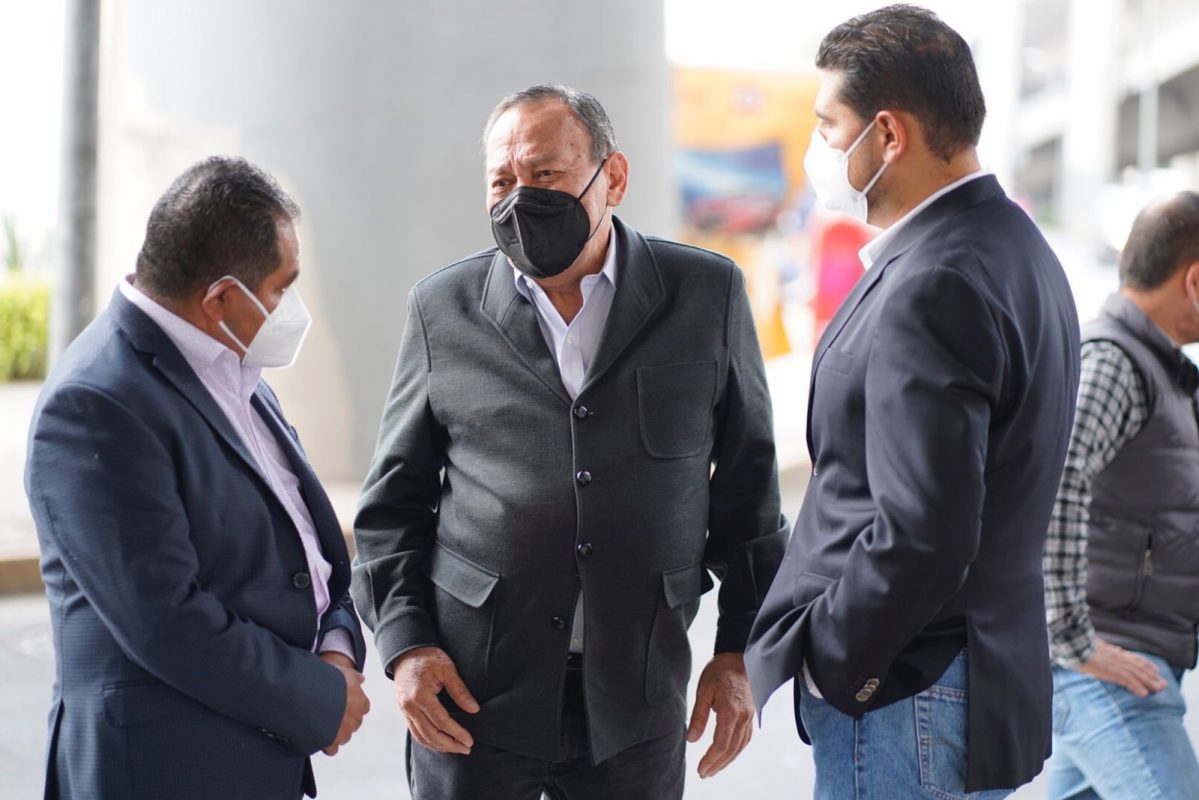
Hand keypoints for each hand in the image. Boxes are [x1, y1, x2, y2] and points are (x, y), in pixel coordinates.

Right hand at [322, 653, 369, 755]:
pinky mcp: (331, 743)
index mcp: (360, 703)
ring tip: (321, 723)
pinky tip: (318, 735)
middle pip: (353, 723)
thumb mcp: (342, 673)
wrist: (307, 695)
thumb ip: (354, 677)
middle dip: (344, 720)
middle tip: (329, 713)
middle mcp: (354, 719)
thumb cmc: (325, 682)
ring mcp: (343, 733)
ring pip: (344, 737)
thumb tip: (361, 679)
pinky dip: (326, 745)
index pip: (362, 707)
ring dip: (336, 733)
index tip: (341, 703)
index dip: (351, 705)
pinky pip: (332, 749)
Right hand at [393, 646, 479, 754]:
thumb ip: (460, 690)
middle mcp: (410, 706)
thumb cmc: (428, 657)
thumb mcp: (447, 669)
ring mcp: (404, 710)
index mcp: (421, 696)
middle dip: (449, 745)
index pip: (442, 722)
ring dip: (439, 746)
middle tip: (466, 749)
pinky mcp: (404, 711)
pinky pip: (415, 732)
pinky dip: (427, 740)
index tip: (470, 741)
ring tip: (456, 748)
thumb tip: (474, 709)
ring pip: (421, 737)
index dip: (457, 733)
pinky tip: (440, 743)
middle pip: (430, 734)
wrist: (406, 651)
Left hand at [686, 653, 753, 778]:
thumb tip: (691, 739)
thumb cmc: (720, 671)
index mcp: (730, 712)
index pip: (721, 744)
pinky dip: (737, 750)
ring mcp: (749, 717)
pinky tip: (729, 755)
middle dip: (717, 764)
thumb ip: (698, 716)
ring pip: (740, 746)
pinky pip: (746, 738)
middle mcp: (743, 717)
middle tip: (704, 774)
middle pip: (731, 749)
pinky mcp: (751, 714)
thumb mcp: (704, 690)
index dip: (710, 759)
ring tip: (714, 769)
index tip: (701, 769)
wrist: (739, 657)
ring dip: (727, 760)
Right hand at [1077, 638, 1166, 696]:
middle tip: (1163, 684)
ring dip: (1150, 682)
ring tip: (1159, 689)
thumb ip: (1099, 649)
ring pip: (1138, 674)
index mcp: (1114, 652)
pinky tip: (1144, 693)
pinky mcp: (1113, 671)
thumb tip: (1099, 649)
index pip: (1134, 658)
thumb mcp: (1091, 645)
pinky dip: (1137, 687)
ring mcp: (1117, 664)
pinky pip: (1128, 680)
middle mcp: (1119, 657)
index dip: (1146, 665)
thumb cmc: (1079, 646)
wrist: (1075, 644)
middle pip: (1140, 667)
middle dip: (1153, 676)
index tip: (1156, 670)